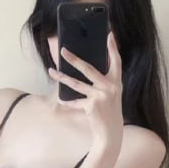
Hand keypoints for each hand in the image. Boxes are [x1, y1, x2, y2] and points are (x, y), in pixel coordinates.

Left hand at [48, 31, 122, 146]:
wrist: (111, 132)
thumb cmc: (109, 112)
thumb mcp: (110, 95)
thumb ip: (102, 82)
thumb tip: (84, 69)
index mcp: (117, 82)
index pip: (116, 61)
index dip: (113, 48)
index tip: (109, 34)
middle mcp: (110, 87)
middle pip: (88, 69)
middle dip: (74, 59)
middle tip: (62, 50)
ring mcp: (100, 96)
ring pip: (76, 84)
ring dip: (62, 77)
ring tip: (51, 71)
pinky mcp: (91, 106)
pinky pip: (75, 101)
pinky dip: (68, 102)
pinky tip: (61, 99)